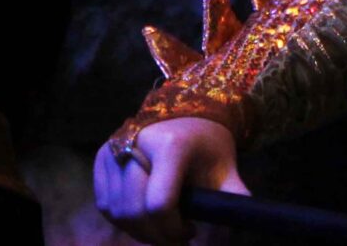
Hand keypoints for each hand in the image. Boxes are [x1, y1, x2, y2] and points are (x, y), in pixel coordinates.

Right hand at [94, 116, 248, 245]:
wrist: (185, 112)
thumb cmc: (207, 143)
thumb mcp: (226, 168)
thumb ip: (234, 198)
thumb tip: (244, 223)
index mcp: (171, 146)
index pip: (160, 204)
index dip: (173, 230)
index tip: (191, 231)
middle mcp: (136, 143)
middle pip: (135, 211)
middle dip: (157, 235)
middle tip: (176, 238)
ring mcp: (114, 148)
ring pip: (117, 211)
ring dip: (139, 231)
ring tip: (162, 228)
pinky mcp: (102, 155)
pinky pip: (105, 203)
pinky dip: (122, 219)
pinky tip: (144, 216)